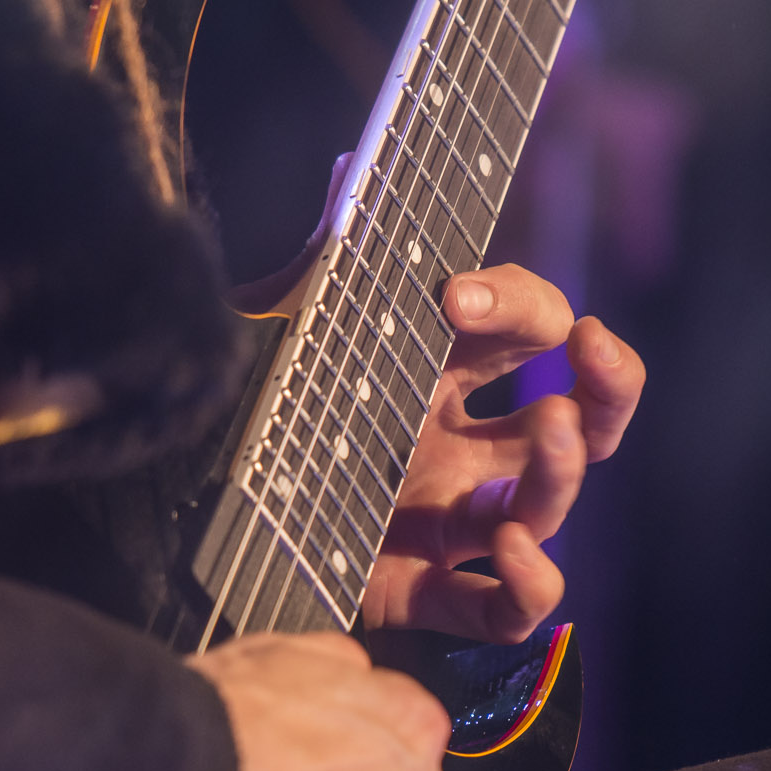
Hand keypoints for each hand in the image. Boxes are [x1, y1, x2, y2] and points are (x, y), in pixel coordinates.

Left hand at [235, 154, 646, 643]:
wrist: (163, 514)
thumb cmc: (230, 412)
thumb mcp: (278, 328)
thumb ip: (323, 259)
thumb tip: (354, 164)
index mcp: (432, 374)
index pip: (520, 328)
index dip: (515, 301)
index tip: (457, 294)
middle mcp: (453, 447)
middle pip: (576, 415)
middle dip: (608, 381)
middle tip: (592, 347)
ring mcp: (443, 523)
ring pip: (547, 503)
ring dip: (565, 466)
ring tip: (550, 435)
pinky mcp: (417, 593)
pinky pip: (505, 606)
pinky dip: (530, 583)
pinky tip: (510, 549)